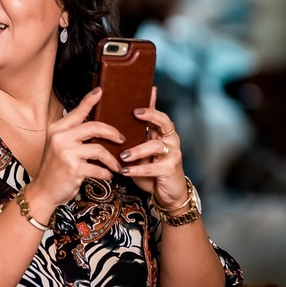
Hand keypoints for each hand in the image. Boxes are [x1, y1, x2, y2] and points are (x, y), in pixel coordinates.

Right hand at [23, 88, 124, 216]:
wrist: (43, 191)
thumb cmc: (55, 169)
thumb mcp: (59, 146)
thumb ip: (73, 135)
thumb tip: (98, 127)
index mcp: (57, 129)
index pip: (78, 111)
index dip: (90, 100)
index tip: (101, 91)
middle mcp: (61, 137)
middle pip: (94, 127)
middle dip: (112, 132)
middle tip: (122, 139)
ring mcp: (66, 153)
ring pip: (99, 149)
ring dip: (112, 159)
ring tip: (117, 165)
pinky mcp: (73, 168)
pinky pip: (98, 168)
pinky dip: (106, 173)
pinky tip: (108, 176)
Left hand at [115, 87, 187, 209]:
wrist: (167, 193)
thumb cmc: (151, 169)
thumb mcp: (141, 151)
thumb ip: (133, 137)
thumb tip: (113, 121)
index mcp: (162, 133)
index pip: (158, 113)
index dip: (150, 103)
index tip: (142, 93)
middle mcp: (170, 140)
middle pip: (164, 122)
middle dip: (150, 115)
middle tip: (135, 113)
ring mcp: (172, 153)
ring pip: (155, 145)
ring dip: (137, 150)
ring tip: (123, 155)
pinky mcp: (170, 169)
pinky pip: (153, 167)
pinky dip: (137, 169)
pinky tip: (124, 170)